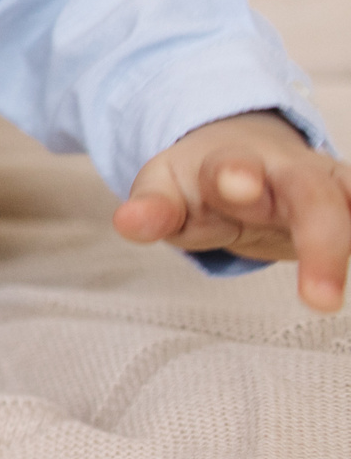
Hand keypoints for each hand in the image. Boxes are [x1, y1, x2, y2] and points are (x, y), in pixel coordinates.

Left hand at [112, 111, 349, 312]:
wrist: (243, 160)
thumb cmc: (200, 182)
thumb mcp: (166, 190)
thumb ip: (154, 209)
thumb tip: (129, 223)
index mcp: (234, 165)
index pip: (235, 169)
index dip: (238, 177)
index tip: (237, 185)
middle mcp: (294, 174)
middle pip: (317, 198)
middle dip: (323, 240)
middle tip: (320, 297)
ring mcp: (333, 193)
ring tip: (343, 294)